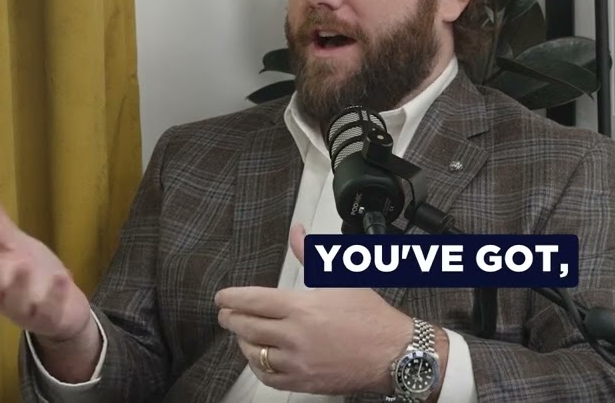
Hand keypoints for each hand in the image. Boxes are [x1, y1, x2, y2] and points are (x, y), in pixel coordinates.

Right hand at [0, 193, 93, 345]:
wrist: (66, 310)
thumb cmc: (37, 277)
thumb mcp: (17, 248)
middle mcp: (5, 299)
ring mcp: (27, 312)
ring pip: (16, 304)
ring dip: (19, 285)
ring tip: (23, 264)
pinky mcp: (51, 319)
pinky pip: (50, 310)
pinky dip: (55, 294)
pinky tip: (61, 275)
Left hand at [214, 223, 415, 395]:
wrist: (393, 352)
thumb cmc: (371, 317)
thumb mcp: (340, 277)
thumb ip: (310, 254)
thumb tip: (297, 232)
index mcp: (302, 307)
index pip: (253, 300)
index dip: (232, 298)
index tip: (222, 298)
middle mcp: (295, 336)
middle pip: (247, 327)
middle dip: (231, 318)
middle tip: (227, 313)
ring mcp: (297, 362)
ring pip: (253, 353)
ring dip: (243, 341)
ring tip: (243, 333)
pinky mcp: (303, 382)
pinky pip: (267, 377)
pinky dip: (258, 365)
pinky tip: (259, 356)